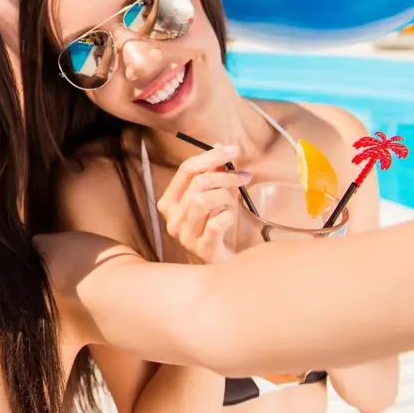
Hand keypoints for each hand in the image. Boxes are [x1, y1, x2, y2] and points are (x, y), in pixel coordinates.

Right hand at [157, 144, 249, 263]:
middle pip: (197, 183)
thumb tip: (220, 146)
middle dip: (225, 176)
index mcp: (170, 202)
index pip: (186, 170)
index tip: (233, 150)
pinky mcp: (201, 249)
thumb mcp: (213, 198)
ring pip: (203, 201)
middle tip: (243, 177)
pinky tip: (230, 220)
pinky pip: (216, 224)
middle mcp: (172, 218)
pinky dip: (228, 217)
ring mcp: (185, 235)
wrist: (219, 266)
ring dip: (226, 196)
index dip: (211, 156)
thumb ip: (213, 174)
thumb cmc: (216, 229)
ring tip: (235, 202)